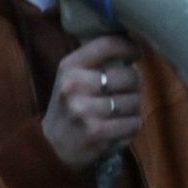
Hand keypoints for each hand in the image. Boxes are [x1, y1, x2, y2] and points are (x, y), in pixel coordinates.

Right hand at [41, 35, 143, 169]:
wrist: (51, 146)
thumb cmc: (69, 105)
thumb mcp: (72, 76)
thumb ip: (96, 60)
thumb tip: (132, 42)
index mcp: (69, 66)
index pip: (108, 45)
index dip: (129, 47)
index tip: (137, 54)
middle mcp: (75, 86)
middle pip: (129, 76)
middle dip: (136, 82)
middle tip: (129, 89)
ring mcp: (85, 111)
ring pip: (134, 101)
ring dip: (134, 107)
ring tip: (122, 110)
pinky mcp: (97, 133)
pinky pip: (133, 123)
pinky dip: (133, 125)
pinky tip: (121, 126)